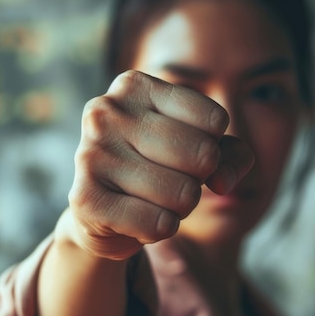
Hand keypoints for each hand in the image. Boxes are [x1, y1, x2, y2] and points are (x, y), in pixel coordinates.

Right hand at [68, 70, 252, 259]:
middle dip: (199, 181)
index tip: (185, 155)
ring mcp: (90, 155)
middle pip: (203, 155)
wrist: (101, 212)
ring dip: (180, 209)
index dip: (214, 148)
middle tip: (172, 183)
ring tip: (153, 201)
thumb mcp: (196, 148)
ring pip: (183, 194)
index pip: (215, 120)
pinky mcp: (85, 200)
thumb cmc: (155, 169)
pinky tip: (139, 220)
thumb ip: (230, 156)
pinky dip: (161, 229)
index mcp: (134, 86)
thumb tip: (223, 182)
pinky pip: (158, 224)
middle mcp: (106, 112)